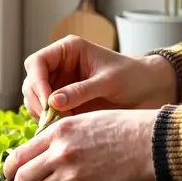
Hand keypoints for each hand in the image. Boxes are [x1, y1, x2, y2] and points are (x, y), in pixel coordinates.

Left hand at [4, 109, 158, 180]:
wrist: (154, 143)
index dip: (10, 171)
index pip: (17, 159)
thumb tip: (38, 155)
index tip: (12, 176)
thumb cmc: (123, 128)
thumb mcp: (83, 121)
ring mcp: (74, 179)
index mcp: (57, 134)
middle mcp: (61, 157)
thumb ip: (57, 137)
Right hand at [22, 35, 176, 118]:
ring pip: (35, 100)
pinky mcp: (65, 104)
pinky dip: (51, 123)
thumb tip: (53, 102)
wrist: (150, 91)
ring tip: (63, 126)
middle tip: (52, 120)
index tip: (47, 102)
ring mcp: (60, 85)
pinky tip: (65, 129)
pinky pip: (48, 114)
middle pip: (31, 83)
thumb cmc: (133, 77)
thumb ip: (81, 91)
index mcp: (68, 50)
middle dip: (37, 102)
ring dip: (43, 114)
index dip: (36, 82)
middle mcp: (60, 66)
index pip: (37, 62)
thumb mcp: (109, 82)